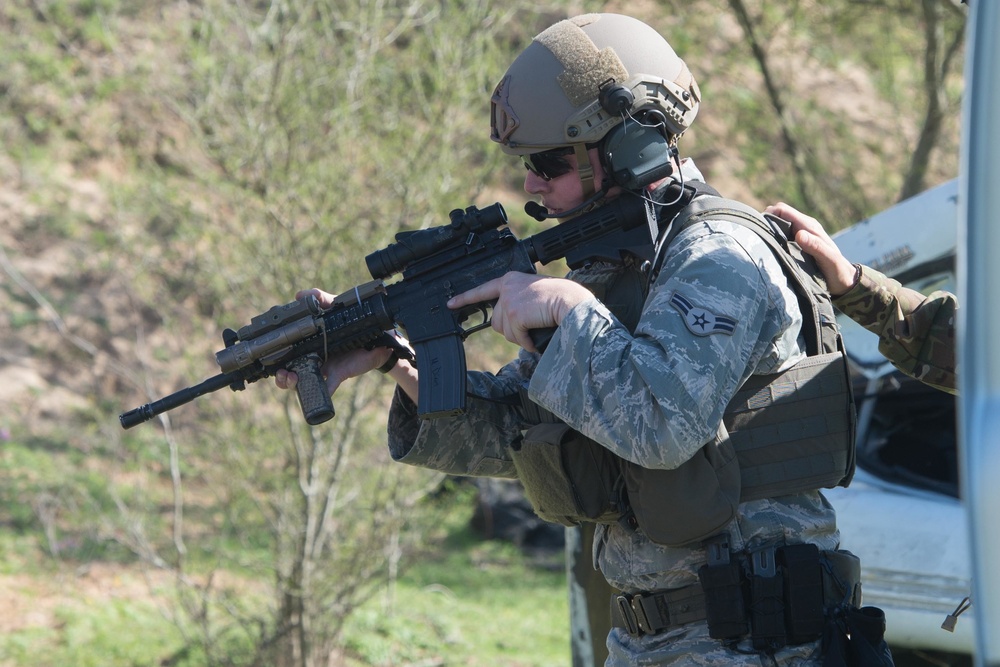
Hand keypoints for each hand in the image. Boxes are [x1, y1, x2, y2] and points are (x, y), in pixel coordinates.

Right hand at [274, 288, 393, 393]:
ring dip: (291, 384)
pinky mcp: (337, 375)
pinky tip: (318, 394)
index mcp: (308, 343)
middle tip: (283, 372)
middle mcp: (312, 358)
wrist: (378, 336)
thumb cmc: (354, 321)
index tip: (268, 354)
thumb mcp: (335, 306)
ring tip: (292, 378)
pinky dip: (321, 395)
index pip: (286, 351)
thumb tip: (300, 295)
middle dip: (281, 377)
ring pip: (301, 382)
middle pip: (288, 372)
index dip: (274, 356)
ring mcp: (323, 368)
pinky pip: (326, 389)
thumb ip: (320, 299)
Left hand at [447, 273, 591, 351]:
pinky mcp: (513, 314)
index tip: (452, 303)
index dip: (466, 298)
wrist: (571, 301)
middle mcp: (506, 288)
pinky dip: (527, 341)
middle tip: (529, 327)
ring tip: (536, 328)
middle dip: (512, 330)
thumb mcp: (533, 293)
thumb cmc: (560, 298)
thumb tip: (510, 322)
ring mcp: (508, 301)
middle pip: (496, 321)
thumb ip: (518, 300)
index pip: (483, 290)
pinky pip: (516, 337)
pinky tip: (537, 335)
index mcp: (510, 280)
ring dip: (520, 336)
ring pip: (504, 331)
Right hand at [765, 202, 858, 295]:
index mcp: (809, 226)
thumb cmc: (837, 271)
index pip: (783, 210)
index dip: (769, 215)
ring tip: (762, 245)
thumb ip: (815, 246)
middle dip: (766, 222)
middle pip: (778, 215)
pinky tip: (770, 250)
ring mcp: (800, 234)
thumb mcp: (829, 260)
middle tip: (758, 239)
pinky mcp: (798, 243)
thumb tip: (799, 234)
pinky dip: (773, 238)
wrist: (845, 280)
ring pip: (778, 224)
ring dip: (769, 231)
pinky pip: (781, 234)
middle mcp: (804, 227)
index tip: (759, 230)